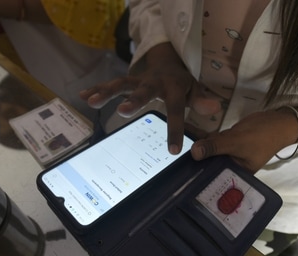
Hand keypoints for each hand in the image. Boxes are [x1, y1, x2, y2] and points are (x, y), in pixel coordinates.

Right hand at [80, 42, 221, 153]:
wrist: (168, 63)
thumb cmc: (182, 84)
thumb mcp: (195, 91)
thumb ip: (202, 100)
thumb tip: (215, 109)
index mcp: (173, 88)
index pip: (176, 111)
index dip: (174, 130)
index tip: (173, 151)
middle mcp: (153, 83)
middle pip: (143, 92)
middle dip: (134, 101)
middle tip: (123, 111)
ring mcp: (137, 81)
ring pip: (121, 85)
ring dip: (106, 92)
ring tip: (91, 101)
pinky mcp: (126, 82)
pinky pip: (109, 84)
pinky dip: (96, 89)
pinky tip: (82, 95)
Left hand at [188, 109, 297, 172]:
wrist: (279, 121)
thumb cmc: (263, 136)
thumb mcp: (237, 142)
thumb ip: (215, 146)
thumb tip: (193, 153)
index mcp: (235, 175)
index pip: (212, 178)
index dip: (197, 174)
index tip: (182, 170)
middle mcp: (230, 168)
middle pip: (208, 165)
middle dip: (195, 159)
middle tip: (177, 155)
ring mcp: (229, 155)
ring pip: (208, 152)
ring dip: (198, 146)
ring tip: (176, 144)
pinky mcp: (227, 143)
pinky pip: (212, 142)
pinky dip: (204, 137)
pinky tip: (188, 132)